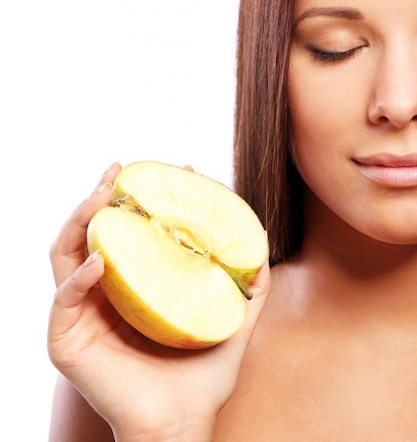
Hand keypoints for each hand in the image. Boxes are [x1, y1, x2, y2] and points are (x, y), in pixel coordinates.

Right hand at [48, 163, 270, 441]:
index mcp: (131, 287)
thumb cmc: (200, 379)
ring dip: (80, 221)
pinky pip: (65, 299)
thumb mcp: (228, 324)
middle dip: (100, 197)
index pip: (128, 231)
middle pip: (91, 232)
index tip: (172, 171)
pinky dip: (78, 277)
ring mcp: (82, 314)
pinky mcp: (67, 340)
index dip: (143, 199)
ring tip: (102, 198)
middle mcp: (102, 293)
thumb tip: (261, 250)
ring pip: (66, 253)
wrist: (181, 424)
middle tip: (118, 171)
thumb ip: (248, 291)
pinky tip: (100, 260)